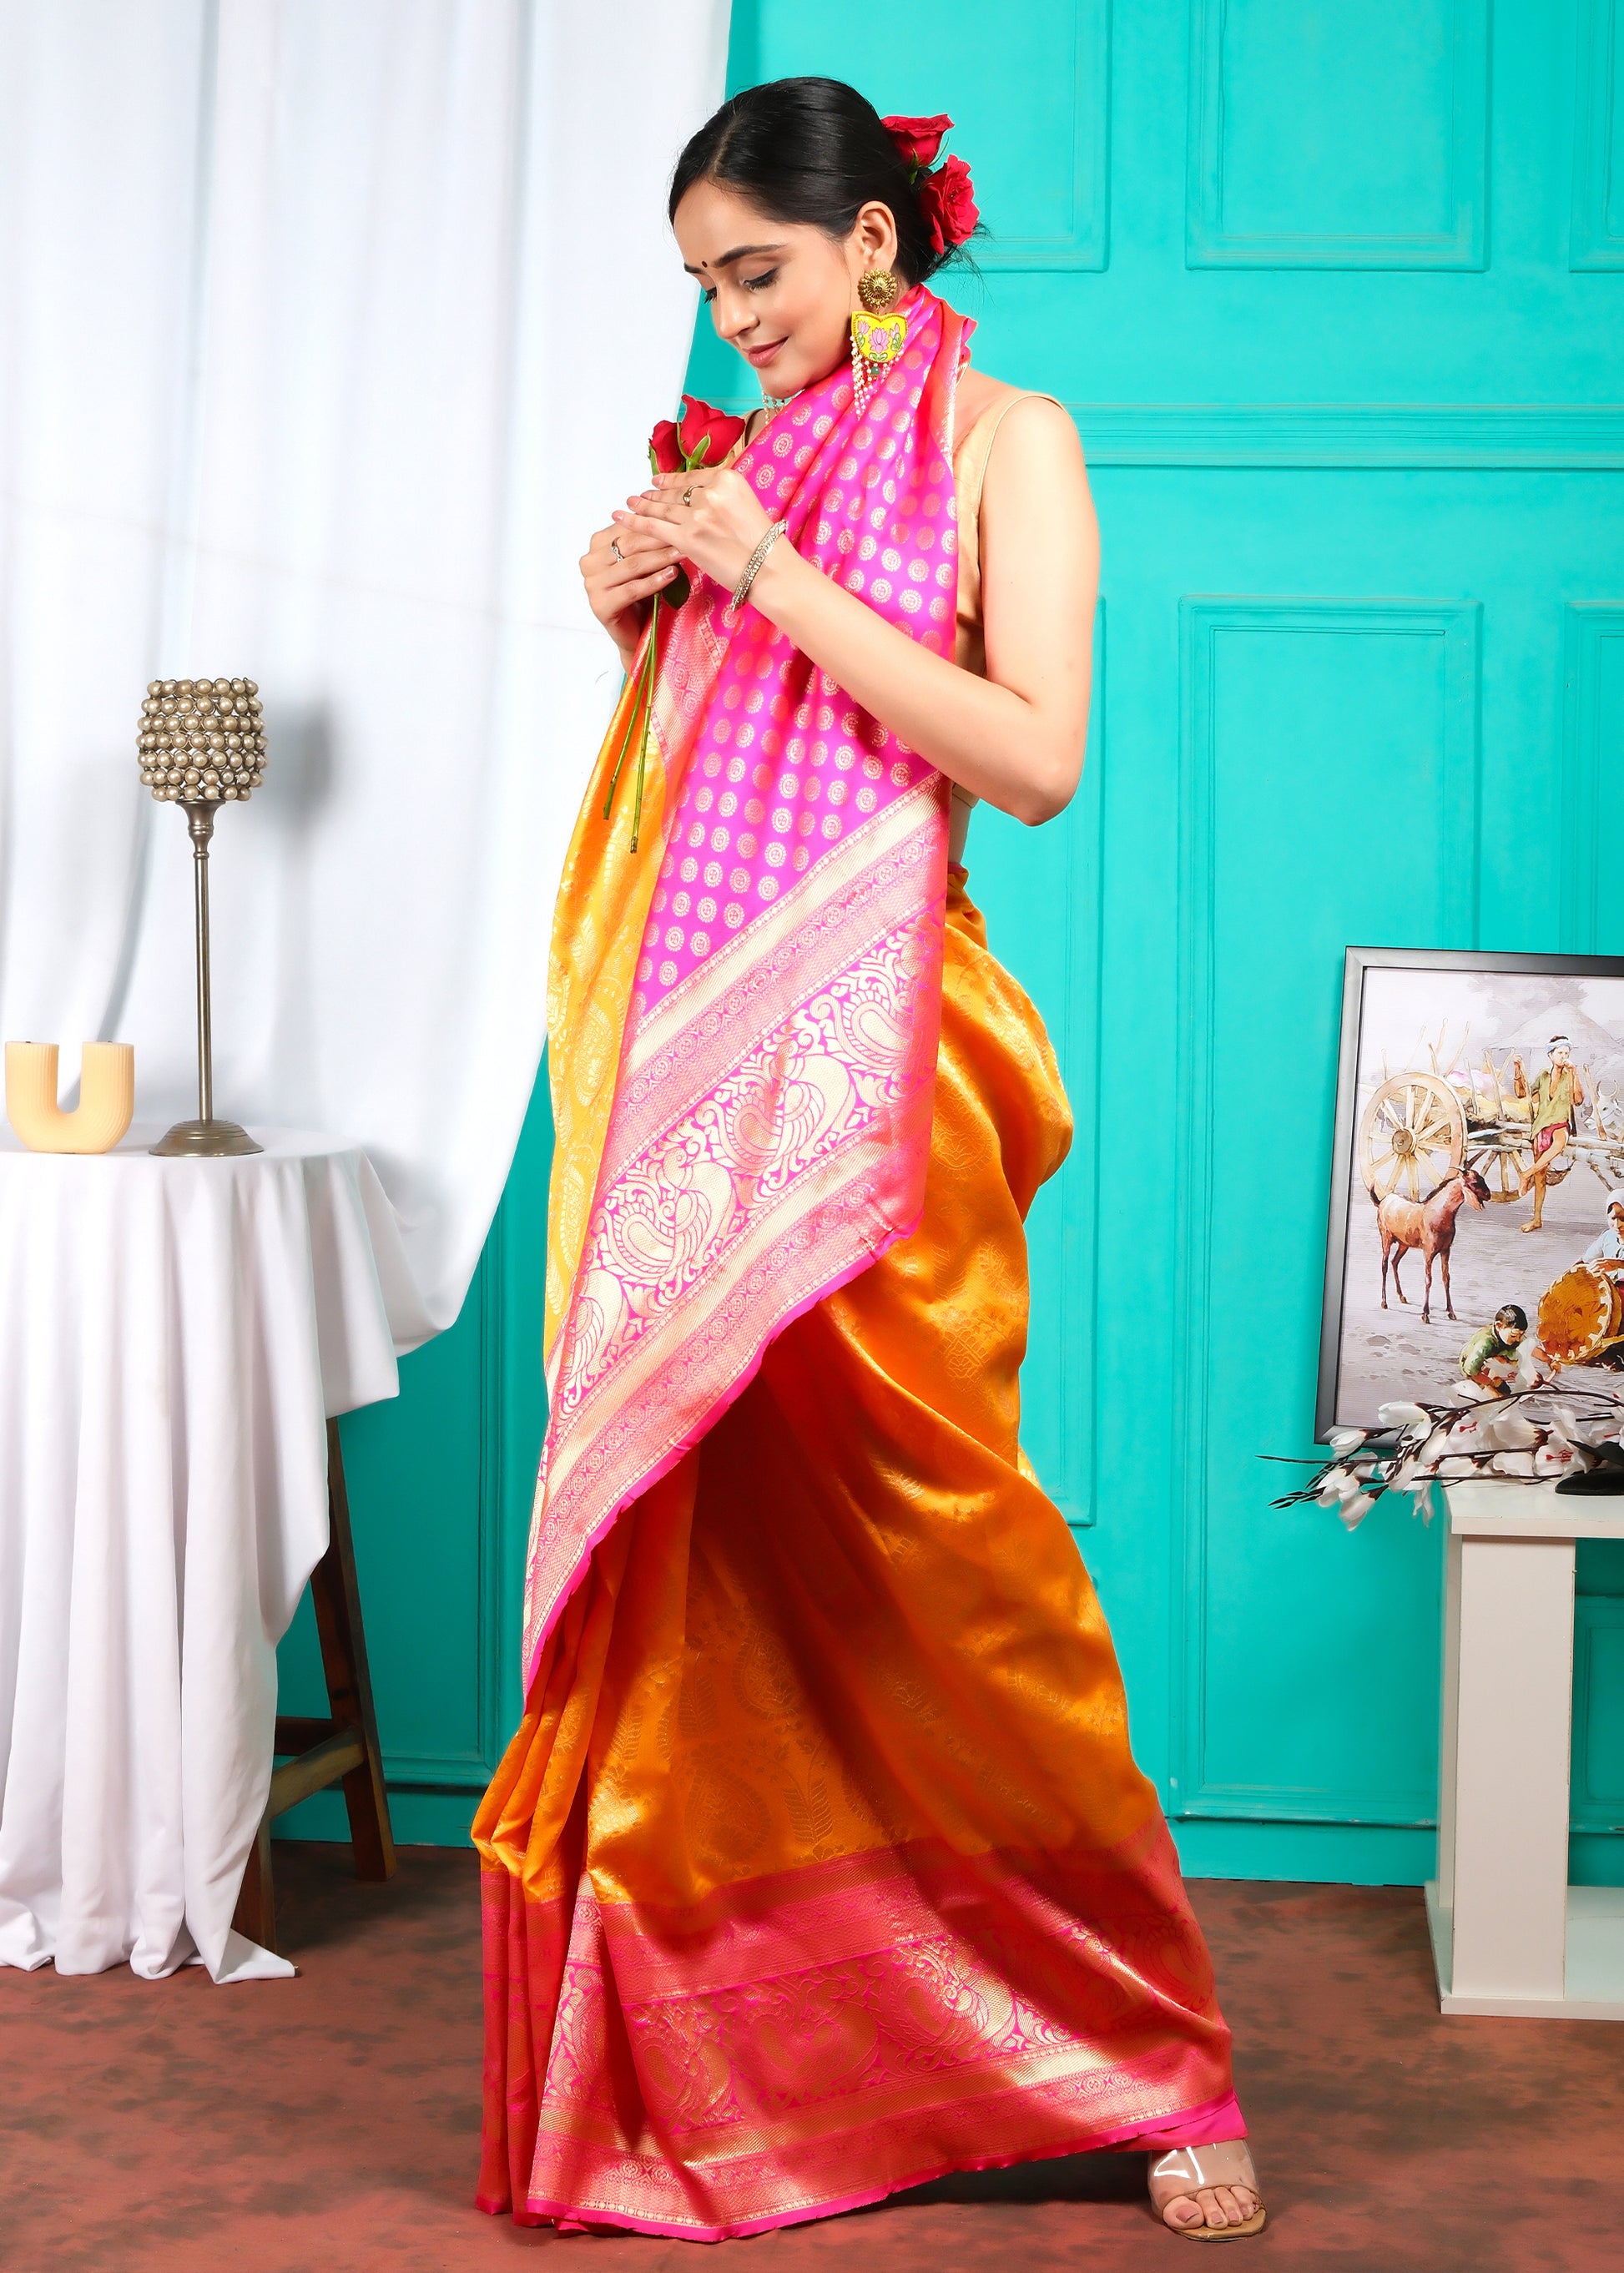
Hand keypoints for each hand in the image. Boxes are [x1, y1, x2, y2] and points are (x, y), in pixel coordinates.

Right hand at [579, 517, 683, 669]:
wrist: (637, 632)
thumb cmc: (643, 593)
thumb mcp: (644, 560)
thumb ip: (646, 539)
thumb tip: (671, 511)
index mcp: (597, 545)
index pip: (627, 527)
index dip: (654, 522)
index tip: (680, 517)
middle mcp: (589, 562)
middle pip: (629, 545)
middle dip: (659, 538)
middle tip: (685, 533)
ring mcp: (592, 585)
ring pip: (632, 565)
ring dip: (660, 558)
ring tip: (683, 553)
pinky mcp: (600, 605)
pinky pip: (631, 589)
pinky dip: (654, 581)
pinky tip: (672, 575)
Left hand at [621, 467, 772, 597]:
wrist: (771, 570)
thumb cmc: (765, 545)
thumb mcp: (748, 507)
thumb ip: (725, 499)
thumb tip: (705, 501)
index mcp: (729, 479)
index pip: (694, 477)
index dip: (673, 480)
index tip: (660, 481)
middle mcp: (711, 492)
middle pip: (677, 492)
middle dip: (657, 494)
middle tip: (642, 493)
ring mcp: (697, 514)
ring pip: (663, 508)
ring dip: (643, 506)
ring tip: (630, 502)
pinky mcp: (687, 537)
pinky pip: (654, 527)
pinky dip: (635, 521)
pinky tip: (621, 516)